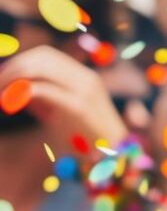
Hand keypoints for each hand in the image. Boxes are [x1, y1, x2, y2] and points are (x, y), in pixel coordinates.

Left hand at [0, 45, 128, 146]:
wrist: (113, 155)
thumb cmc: (85, 138)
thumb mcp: (60, 113)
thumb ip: (41, 99)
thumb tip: (16, 89)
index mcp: (83, 76)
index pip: (47, 54)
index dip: (21, 60)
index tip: (3, 76)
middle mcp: (85, 77)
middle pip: (43, 56)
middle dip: (14, 66)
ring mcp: (84, 90)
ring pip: (41, 68)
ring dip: (14, 76)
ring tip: (0, 93)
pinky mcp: (78, 106)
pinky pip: (44, 89)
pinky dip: (21, 92)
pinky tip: (8, 102)